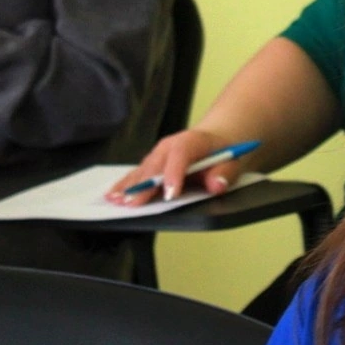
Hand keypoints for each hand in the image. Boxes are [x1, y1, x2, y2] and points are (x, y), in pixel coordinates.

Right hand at [106, 127, 248, 204]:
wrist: (215, 141)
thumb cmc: (221, 152)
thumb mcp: (231, 162)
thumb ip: (225, 174)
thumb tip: (216, 186)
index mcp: (191, 141)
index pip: (180, 155)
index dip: (173, 174)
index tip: (170, 194)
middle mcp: (169, 146)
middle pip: (155, 165)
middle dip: (144, 185)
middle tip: (133, 204)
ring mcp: (157, 154)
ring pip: (142, 170)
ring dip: (129, 186)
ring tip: (116, 200)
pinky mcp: (151, 164)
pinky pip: (136, 174)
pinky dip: (124, 185)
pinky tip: (113, 195)